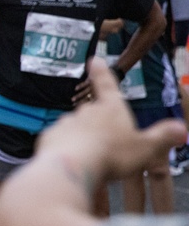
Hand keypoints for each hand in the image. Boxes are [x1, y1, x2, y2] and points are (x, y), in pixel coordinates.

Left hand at [39, 57, 186, 181]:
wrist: (73, 166)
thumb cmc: (112, 155)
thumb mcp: (145, 148)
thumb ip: (162, 137)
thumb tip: (181, 128)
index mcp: (111, 109)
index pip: (107, 85)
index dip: (102, 72)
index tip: (94, 59)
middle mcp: (86, 111)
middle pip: (92, 113)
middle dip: (97, 125)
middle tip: (106, 145)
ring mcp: (66, 122)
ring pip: (74, 128)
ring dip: (81, 139)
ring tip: (90, 158)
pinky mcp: (50, 137)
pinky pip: (59, 141)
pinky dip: (65, 149)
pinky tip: (72, 162)